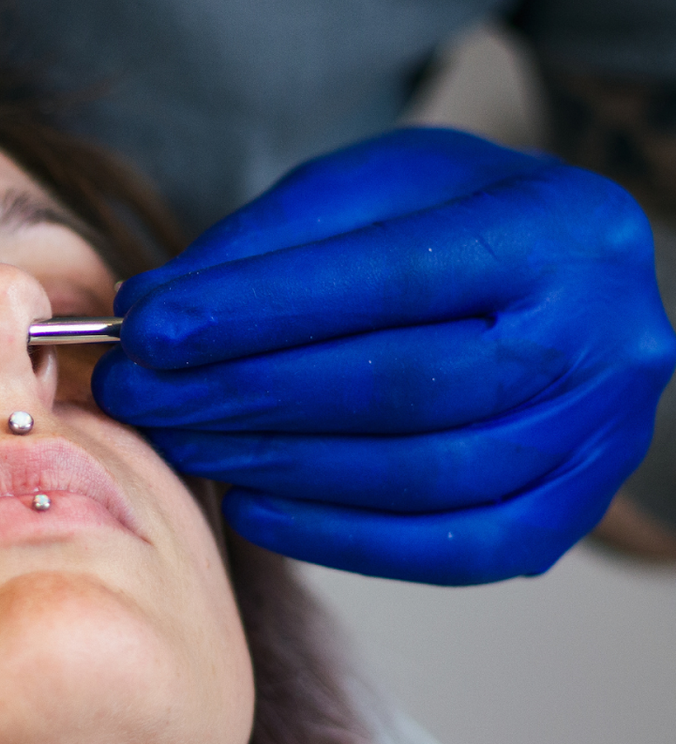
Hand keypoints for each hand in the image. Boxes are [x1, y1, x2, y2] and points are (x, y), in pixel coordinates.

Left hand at [93, 128, 675, 583]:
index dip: (259, 309)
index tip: (149, 329)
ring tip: (177, 441)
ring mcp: (600, 438)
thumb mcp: (362, 192)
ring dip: (274, 466)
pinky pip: (450, 551)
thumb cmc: (440, 223)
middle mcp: (604, 338)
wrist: (551, 280)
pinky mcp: (570, 514)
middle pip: (402, 386)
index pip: (393, 278)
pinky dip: (336, 537)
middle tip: (138, 394)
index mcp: (559, 229)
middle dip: (246, 395)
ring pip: (420, 474)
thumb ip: (264, 246)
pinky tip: (248, 506)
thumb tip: (151, 313)